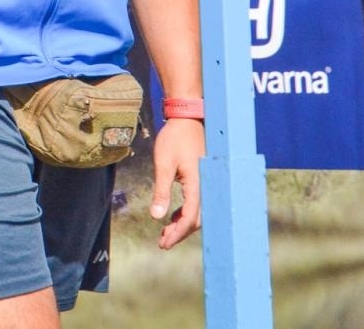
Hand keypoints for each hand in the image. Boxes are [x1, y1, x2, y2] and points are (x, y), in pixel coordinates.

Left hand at [150, 117, 203, 249]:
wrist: (187, 119)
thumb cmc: (174, 139)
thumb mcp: (163, 164)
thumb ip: (161, 191)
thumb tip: (157, 217)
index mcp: (198, 184)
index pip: (190, 218)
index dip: (177, 233)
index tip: (164, 243)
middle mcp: (206, 186)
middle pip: (196, 220)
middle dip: (180, 233)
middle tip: (163, 242)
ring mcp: (206, 183)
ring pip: (197, 213)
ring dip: (182, 224)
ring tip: (165, 233)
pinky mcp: (203, 180)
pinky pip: (197, 203)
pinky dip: (185, 213)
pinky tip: (172, 217)